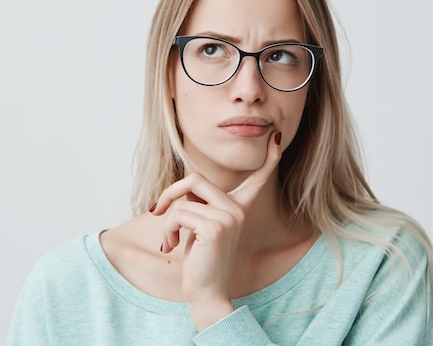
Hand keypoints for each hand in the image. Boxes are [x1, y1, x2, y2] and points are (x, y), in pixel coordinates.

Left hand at [150, 131, 282, 329]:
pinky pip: (178, 214)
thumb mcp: (200, 227)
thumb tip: (181, 191)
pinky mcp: (215, 227)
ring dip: (166, 221)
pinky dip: (167, 230)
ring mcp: (228, 217)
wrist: (207, 293)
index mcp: (239, 207)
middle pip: (195, 178)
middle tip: (156, 211)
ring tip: (169, 241)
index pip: (257, 179)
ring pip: (182, 200)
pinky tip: (172, 247)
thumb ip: (198, 204)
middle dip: (169, 192)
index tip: (277, 138)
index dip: (268, 159)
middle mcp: (238, 209)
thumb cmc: (201, 262)